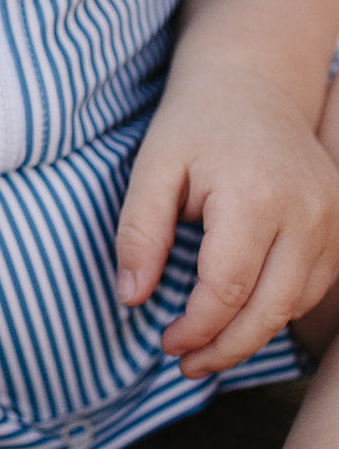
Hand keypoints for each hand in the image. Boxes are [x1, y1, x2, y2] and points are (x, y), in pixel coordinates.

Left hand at [117, 61, 338, 377]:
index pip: (227, 289)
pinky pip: (313, 287)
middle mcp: (305, 212)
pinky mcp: (338, 224)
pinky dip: (277, 310)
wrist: (252, 84)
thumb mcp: (153, 168)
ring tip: (206, 346)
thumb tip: (131, 298)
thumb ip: (139, 233)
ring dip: (251, 336)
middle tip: (184, 364)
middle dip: (224, 348)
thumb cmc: (195, 124)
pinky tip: (240, 313)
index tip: (164, 341)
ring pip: (295, 305)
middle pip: (269, 309)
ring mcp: (330, 219)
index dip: (195, 329)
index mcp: (254, 196)